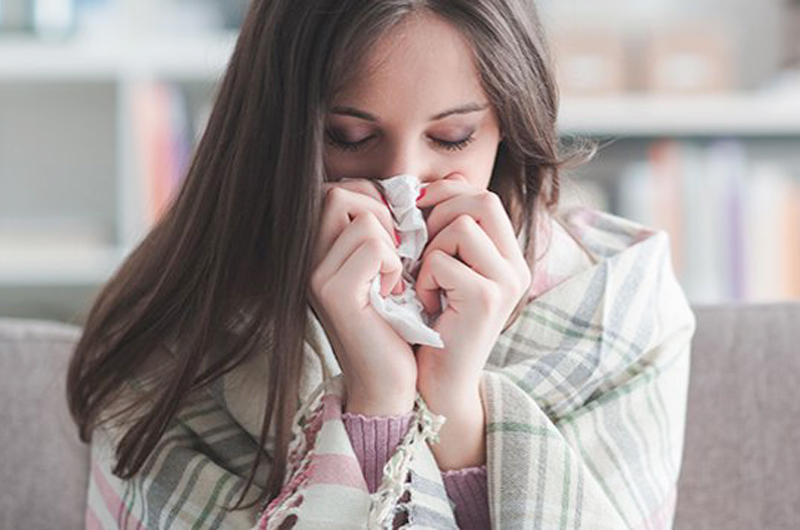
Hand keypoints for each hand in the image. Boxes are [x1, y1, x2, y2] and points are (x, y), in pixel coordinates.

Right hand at [308, 178, 416, 415]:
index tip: (394, 238)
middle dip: (381, 213)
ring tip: (392, 277)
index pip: (338, 189)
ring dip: (391, 243)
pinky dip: (394, 265)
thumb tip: (419, 184)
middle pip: (340, 192)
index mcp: (316, 249)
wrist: (389, 380)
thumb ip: (387, 227)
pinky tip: (392, 293)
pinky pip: (374, 246)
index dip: (374, 201)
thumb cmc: (395, 322)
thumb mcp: (388, 266)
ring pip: (361, 216)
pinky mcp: (334, 292)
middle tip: (397, 253)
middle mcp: (306, 258)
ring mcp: (315, 274)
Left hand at [412, 174, 531, 467]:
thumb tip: (432, 187)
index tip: (417, 208)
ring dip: (430, 250)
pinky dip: (424, 278)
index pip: (485, 196)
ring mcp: (506, 282)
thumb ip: (447, 233)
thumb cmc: (433, 325)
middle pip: (481, 200)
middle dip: (438, 214)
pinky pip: (444, 260)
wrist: (439, 384)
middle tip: (419, 245)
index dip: (447, 193)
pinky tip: (425, 302)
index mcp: (508, 256)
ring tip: (426, 281)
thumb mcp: (445, 272)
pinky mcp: (487, 299)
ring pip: (461, 226)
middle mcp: (516, 266)